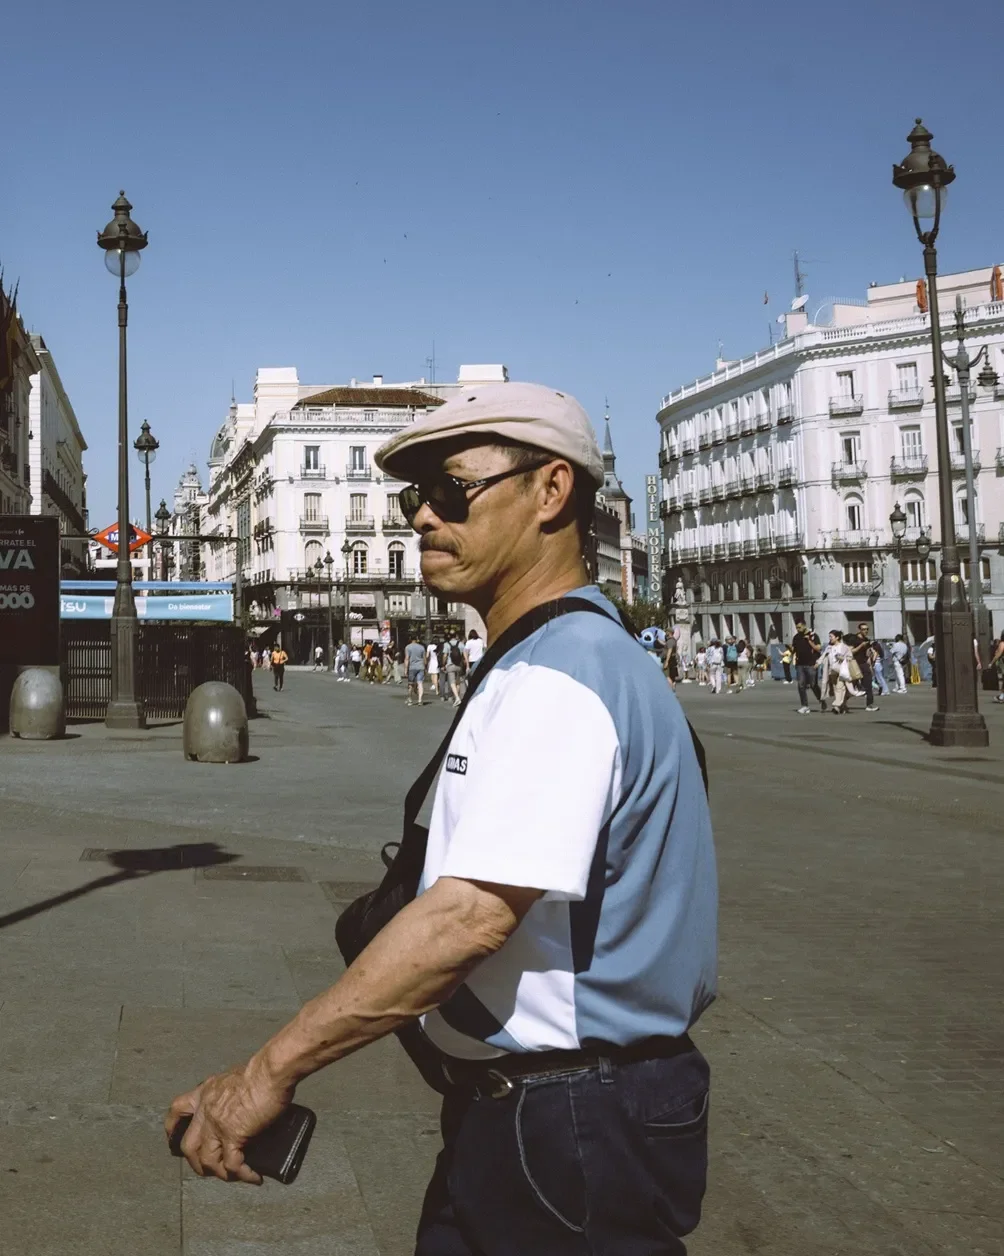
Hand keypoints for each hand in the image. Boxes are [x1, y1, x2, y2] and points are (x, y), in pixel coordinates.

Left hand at [164, 1057, 293, 1183]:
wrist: (271, 1072)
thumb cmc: (262, 1069)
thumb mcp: (235, 1076)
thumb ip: (228, 1093)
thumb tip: (238, 1105)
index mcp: (206, 1092)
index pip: (178, 1109)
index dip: (173, 1128)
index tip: (175, 1138)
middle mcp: (206, 1110)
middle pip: (188, 1145)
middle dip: (196, 1162)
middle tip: (210, 1168)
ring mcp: (217, 1125)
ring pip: (206, 1160)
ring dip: (219, 1173)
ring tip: (234, 1176)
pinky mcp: (233, 1136)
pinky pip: (232, 1164)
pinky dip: (243, 1174)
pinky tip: (253, 1176)